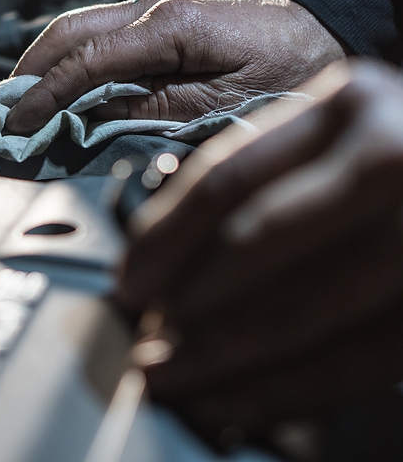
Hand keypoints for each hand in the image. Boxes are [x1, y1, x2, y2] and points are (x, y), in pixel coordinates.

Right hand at [5, 0, 343, 133]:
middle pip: (71, 31)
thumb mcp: (225, 104)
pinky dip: (72, 59)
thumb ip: (159, 108)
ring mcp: (154, 9)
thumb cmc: (284, 71)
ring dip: (46, 62)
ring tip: (24, 99)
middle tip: (8, 111)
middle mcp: (154, 8)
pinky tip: (61, 84)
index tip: (20, 124)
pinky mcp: (159, 19)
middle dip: (32, 71)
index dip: (47, 94)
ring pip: (80, 28)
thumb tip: (96, 115)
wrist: (316, 36)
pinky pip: (102, 36)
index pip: (88, 61)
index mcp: (170, 28)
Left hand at [118, 60, 402, 438]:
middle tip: (145, 340)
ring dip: (225, 354)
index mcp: (345, 106)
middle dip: (189, 301)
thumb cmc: (384, 158)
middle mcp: (388, 156)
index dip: (166, 237)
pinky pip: (360, 360)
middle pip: (259, 240)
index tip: (129, 281)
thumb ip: (264, 180)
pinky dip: (289, 389)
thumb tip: (166, 259)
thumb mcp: (329, 141)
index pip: (231, 176)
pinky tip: (239, 400)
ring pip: (304, 308)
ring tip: (172, 378)